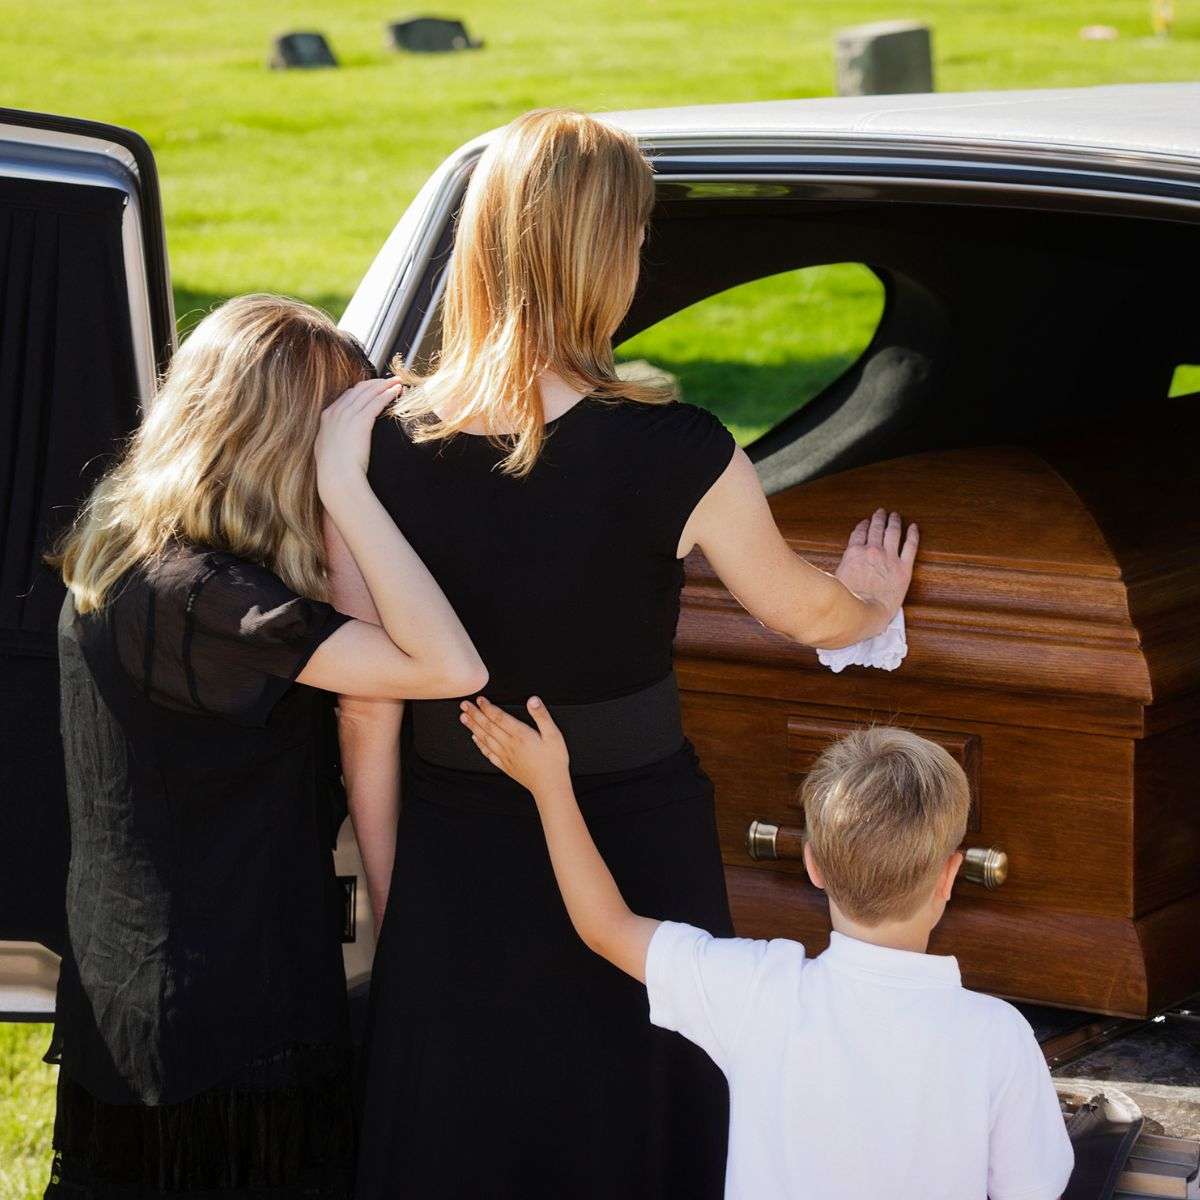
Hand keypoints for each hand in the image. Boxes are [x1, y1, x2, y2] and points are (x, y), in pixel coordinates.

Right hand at [315, 378, 403, 497]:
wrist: (336, 476)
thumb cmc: (334, 470)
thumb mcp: (326, 450)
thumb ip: (332, 439)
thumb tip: (339, 441)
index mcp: (327, 417)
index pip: (347, 395)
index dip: (362, 390)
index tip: (374, 389)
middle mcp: (337, 411)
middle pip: (359, 390)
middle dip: (376, 383)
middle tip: (389, 380)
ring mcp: (348, 414)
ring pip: (369, 392)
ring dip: (384, 385)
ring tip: (397, 382)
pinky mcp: (361, 420)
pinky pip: (377, 401)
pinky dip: (387, 393)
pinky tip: (396, 391)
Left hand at [460, 696, 569, 794]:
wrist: (549, 786)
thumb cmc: (554, 761)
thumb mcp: (554, 735)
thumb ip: (542, 716)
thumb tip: (533, 700)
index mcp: (520, 735)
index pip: (499, 717)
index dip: (488, 707)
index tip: (479, 699)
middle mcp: (509, 745)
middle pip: (488, 726)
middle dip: (475, 714)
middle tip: (464, 705)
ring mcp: (505, 756)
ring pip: (485, 738)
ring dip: (473, 727)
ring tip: (464, 718)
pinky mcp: (505, 766)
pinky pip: (488, 753)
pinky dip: (480, 744)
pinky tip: (475, 739)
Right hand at [835, 509, 918, 631]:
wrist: (864, 613)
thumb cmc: (847, 602)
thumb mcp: (836, 579)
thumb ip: (839, 568)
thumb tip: (830, 569)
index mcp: (854, 553)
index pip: (859, 533)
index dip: (863, 526)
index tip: (866, 522)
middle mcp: (872, 551)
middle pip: (876, 529)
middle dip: (879, 519)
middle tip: (881, 513)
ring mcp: (889, 558)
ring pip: (893, 532)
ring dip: (894, 521)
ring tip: (895, 516)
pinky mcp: (904, 568)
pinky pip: (910, 546)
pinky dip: (913, 534)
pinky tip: (913, 527)